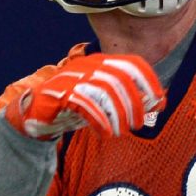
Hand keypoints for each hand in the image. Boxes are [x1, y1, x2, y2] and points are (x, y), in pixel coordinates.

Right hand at [5, 53, 163, 139]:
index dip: (149, 81)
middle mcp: (88, 65)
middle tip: (139, 123)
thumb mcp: (103, 101)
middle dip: (135, 102)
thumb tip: (155, 102)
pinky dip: (99, 120)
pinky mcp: (59, 93)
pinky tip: (105, 134)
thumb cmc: (73, 107)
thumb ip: (126, 98)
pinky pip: (85, 103)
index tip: (159, 101)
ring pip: (105, 91)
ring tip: (122, 131)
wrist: (35, 114)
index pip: (132, 63)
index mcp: (101, 62)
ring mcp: (73, 77)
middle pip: (121, 78)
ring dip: (118, 114)